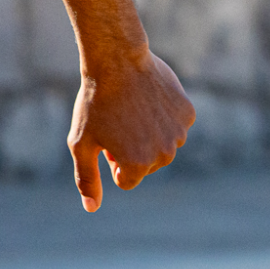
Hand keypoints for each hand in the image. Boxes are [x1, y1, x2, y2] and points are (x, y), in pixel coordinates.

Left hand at [69, 46, 193, 211]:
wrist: (116, 60)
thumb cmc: (94, 103)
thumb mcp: (81, 143)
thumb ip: (87, 178)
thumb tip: (91, 208)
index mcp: (137, 164)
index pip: (125, 180)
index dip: (111, 160)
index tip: (105, 138)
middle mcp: (164, 153)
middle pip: (145, 165)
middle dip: (131, 150)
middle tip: (116, 122)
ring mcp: (179, 133)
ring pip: (162, 146)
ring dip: (148, 135)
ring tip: (131, 110)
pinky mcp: (188, 113)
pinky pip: (174, 125)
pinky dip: (162, 117)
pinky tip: (147, 99)